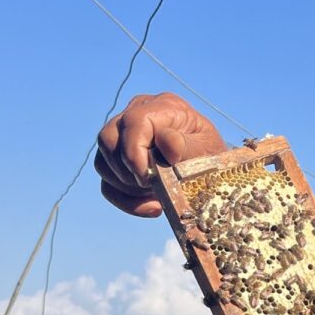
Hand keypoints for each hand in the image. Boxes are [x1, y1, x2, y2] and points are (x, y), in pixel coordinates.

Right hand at [95, 93, 227, 216]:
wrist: (211, 170)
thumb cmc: (211, 156)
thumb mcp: (207, 151)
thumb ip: (187, 145)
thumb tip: (165, 140)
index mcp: (162, 107)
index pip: (133, 122)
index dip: (134, 152)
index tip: (149, 178)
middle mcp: (136, 115)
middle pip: (108, 139)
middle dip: (128, 171)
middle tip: (154, 187)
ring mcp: (123, 138)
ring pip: (103, 163)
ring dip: (127, 188)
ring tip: (158, 196)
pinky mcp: (118, 162)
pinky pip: (107, 184)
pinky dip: (126, 201)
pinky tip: (152, 207)